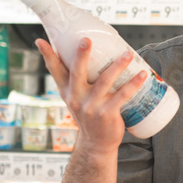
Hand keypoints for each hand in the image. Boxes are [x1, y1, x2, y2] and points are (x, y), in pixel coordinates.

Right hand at [36, 38, 147, 153]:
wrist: (96, 143)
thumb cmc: (87, 114)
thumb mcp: (75, 98)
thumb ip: (75, 79)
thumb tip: (79, 53)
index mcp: (67, 91)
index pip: (54, 70)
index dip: (47, 55)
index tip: (40, 40)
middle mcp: (76, 97)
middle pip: (77, 72)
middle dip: (81, 55)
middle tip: (86, 39)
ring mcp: (91, 106)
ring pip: (105, 81)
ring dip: (117, 66)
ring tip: (128, 53)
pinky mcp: (107, 113)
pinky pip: (122, 95)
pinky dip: (133, 84)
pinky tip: (142, 74)